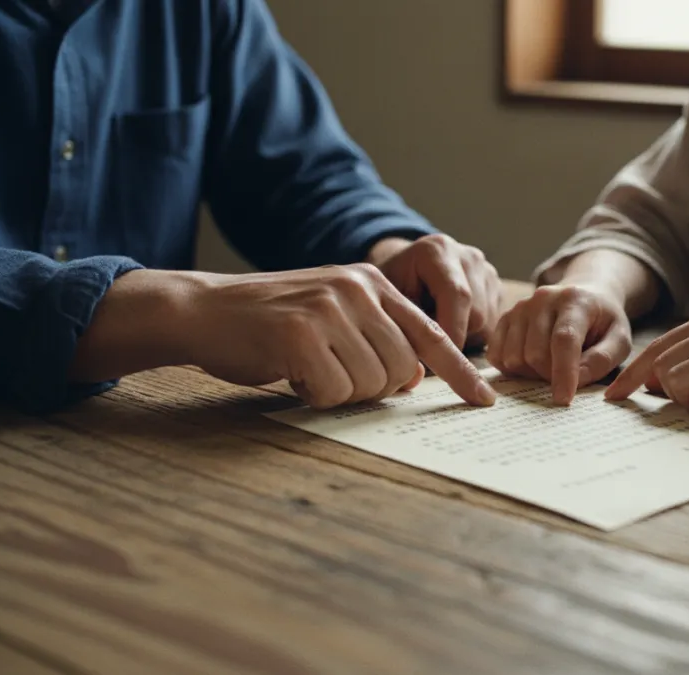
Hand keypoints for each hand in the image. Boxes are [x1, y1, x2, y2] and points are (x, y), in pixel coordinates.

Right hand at [178, 265, 495, 408]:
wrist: (204, 310)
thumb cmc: (270, 323)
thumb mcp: (333, 314)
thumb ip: (376, 336)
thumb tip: (412, 380)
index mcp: (373, 282)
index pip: (431, 335)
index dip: (460, 373)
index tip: (484, 401)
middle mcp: (357, 289)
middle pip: (403, 370)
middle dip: (374, 388)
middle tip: (333, 376)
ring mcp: (330, 309)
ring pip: (372, 383)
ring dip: (341, 392)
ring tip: (308, 369)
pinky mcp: (300, 334)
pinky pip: (334, 391)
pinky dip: (315, 395)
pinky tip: (292, 374)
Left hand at [368, 235, 500, 347]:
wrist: (404, 270)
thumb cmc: (392, 286)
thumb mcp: (387, 299)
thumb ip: (404, 322)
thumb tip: (421, 361)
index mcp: (438, 251)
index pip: (456, 294)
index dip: (452, 331)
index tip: (439, 358)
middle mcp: (468, 257)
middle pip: (476, 313)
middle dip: (455, 338)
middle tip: (429, 346)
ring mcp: (486, 271)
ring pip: (487, 323)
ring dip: (465, 338)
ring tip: (439, 329)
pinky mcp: (496, 287)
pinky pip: (493, 323)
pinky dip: (474, 334)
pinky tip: (452, 325)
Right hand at [487, 284, 632, 404]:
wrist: (584, 295)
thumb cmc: (602, 322)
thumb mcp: (619, 339)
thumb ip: (603, 359)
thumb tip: (577, 380)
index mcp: (574, 300)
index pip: (564, 339)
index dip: (563, 373)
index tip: (563, 400)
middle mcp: (542, 299)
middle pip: (535, 354)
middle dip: (549, 376)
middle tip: (566, 377)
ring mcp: (519, 308)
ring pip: (513, 358)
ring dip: (531, 374)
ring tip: (551, 367)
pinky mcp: (505, 319)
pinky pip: (496, 356)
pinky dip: (512, 370)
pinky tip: (531, 365)